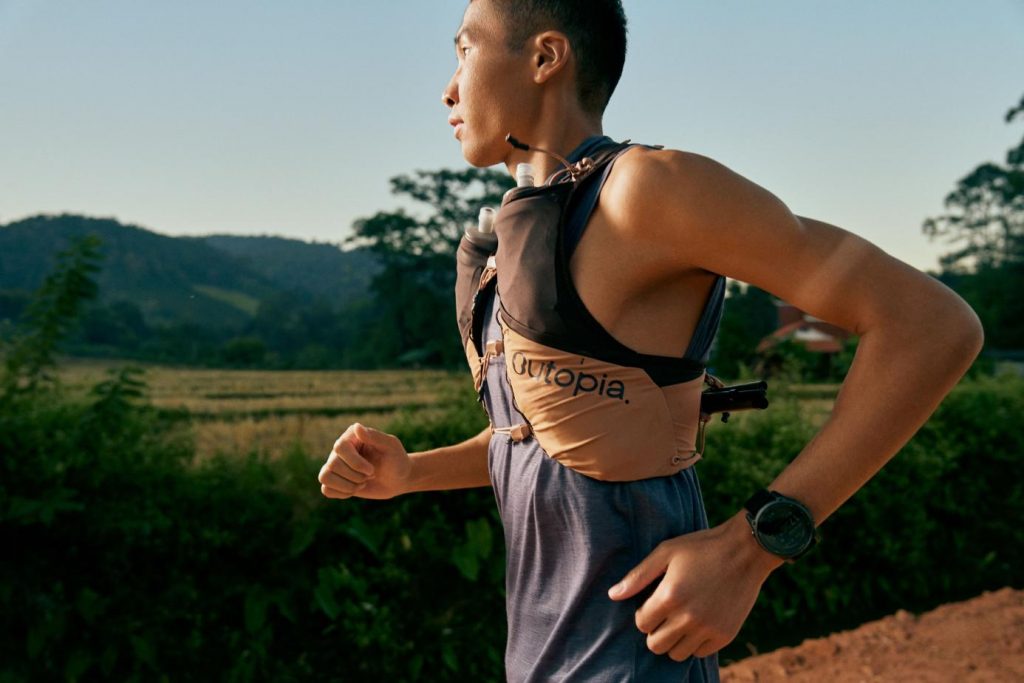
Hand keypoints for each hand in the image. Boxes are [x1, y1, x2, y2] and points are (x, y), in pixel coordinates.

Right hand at [318, 422, 411, 500]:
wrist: (398, 478)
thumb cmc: (396, 459)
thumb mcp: (391, 446)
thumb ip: (375, 436)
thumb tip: (356, 427)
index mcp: (352, 436)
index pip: (340, 447)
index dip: (354, 462)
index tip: (372, 470)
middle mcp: (340, 449)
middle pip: (333, 464)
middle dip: (355, 476)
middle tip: (371, 475)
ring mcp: (336, 465)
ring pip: (325, 476)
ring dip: (347, 486)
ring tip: (362, 483)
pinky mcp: (336, 481)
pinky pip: (326, 489)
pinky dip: (341, 493)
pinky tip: (355, 489)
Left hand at [607, 513, 782, 660]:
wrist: (746, 551)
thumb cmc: (702, 547)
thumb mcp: (666, 552)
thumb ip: (638, 576)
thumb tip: (613, 595)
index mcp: (670, 596)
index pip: (641, 623)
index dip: (643, 613)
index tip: (653, 603)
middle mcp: (688, 618)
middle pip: (655, 645)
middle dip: (655, 631)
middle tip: (664, 614)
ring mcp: (708, 629)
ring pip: (676, 654)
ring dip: (674, 639)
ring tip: (680, 619)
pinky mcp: (725, 635)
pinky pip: (699, 653)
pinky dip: (695, 643)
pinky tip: (697, 623)